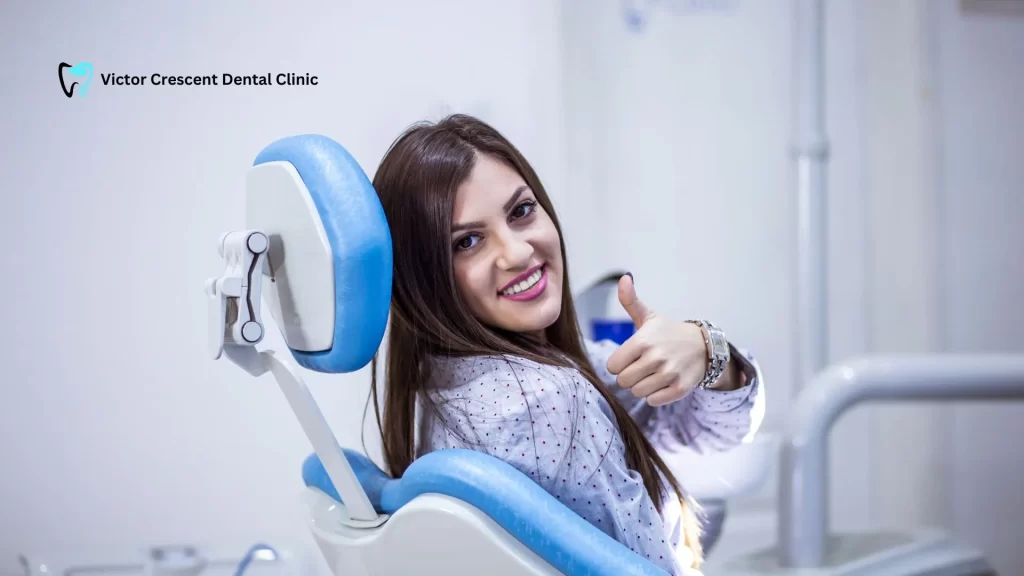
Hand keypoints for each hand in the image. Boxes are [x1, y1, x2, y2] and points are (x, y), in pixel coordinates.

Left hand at [605, 274, 709, 405]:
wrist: (703, 346)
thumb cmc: (668, 332)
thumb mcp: (648, 316)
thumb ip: (630, 301)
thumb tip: (623, 278)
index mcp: (643, 341)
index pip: (612, 366)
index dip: (618, 363)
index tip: (628, 358)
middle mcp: (656, 357)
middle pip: (623, 381)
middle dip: (628, 376)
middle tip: (639, 367)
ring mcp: (669, 374)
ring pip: (637, 392)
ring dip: (641, 386)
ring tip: (651, 374)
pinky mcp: (680, 388)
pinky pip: (654, 401)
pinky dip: (655, 395)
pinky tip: (661, 383)